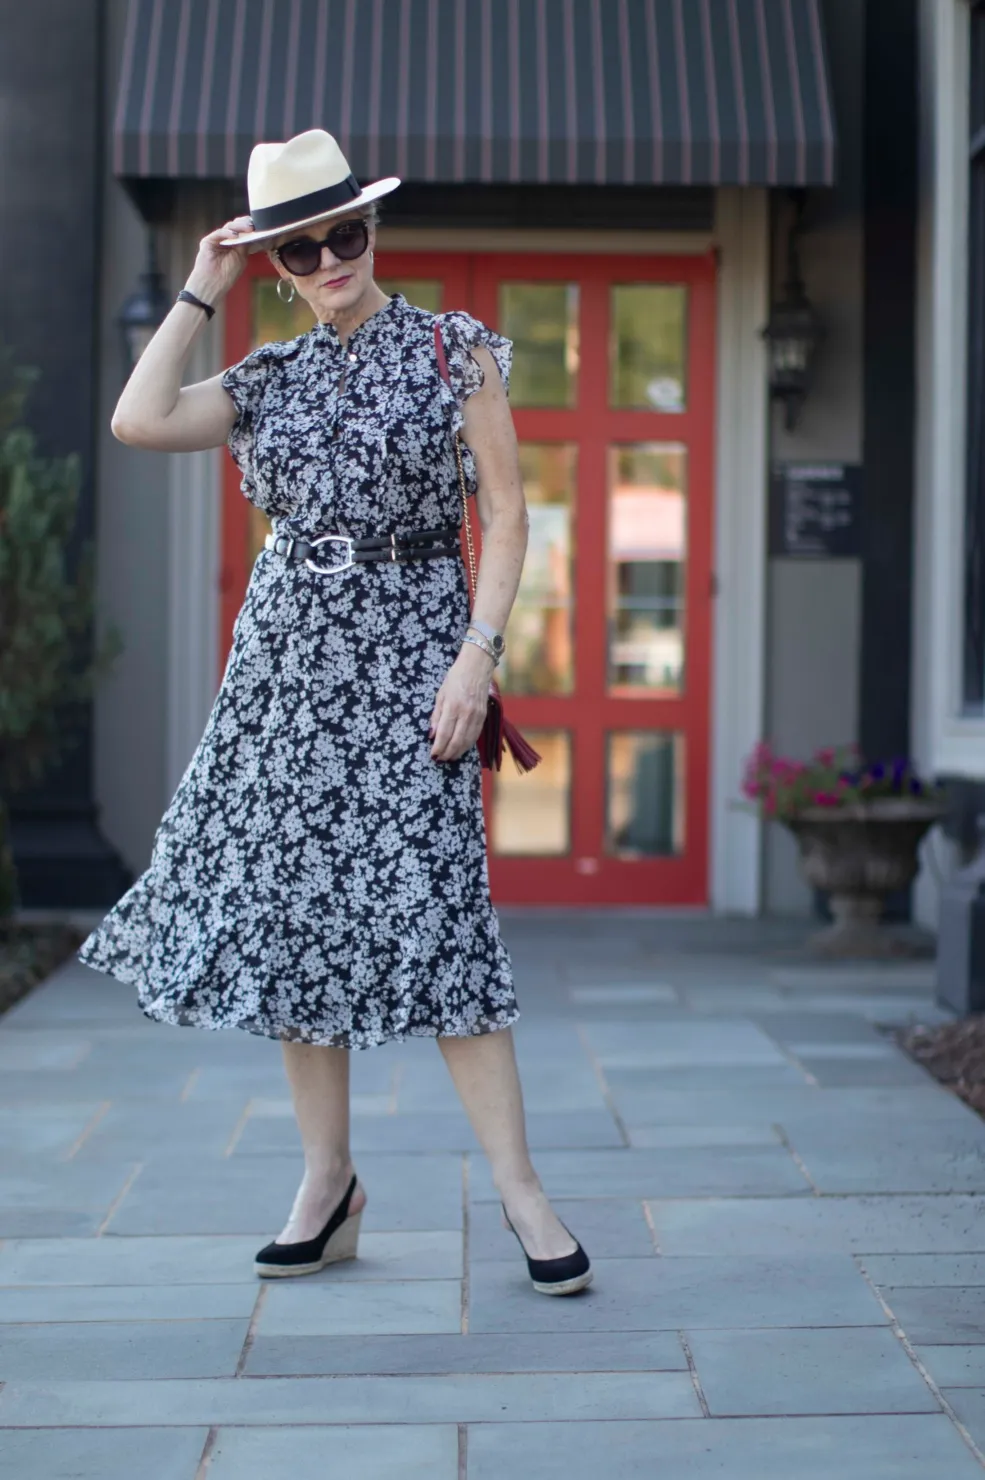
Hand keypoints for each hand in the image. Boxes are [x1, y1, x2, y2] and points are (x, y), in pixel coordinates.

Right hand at [183, 215, 254, 305]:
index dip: (248, 227)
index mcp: (234, 245)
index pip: (241, 232)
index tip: (258, 225)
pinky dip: (227, 233)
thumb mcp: (241, 257)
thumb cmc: (228, 274)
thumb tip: (252, 231)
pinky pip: (219, 233)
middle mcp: (225, 241)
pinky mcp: (208, 241)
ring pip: (228, 228)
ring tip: (248, 228)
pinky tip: (235, 235)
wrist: (214, 283)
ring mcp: (217, 240)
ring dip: (239, 227)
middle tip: (253, 224)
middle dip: (244, 224)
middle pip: (235, 227)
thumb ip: (245, 244)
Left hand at [429, 645, 494, 761]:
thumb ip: (436, 716)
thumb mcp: (440, 694)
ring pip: (467, 741)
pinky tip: (461, 749)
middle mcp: (466, 713)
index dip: (438, 747)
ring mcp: (477, 716)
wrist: (477, 667)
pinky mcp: (483, 716)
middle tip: (440, 760)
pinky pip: (475, 735)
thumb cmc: (455, 678)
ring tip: (450, 758)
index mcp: (452, 706)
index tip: (433, 755)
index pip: (444, 733)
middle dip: (447, 753)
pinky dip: (468, 745)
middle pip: (456, 740)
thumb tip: (432, 735)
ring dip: (458, 752)